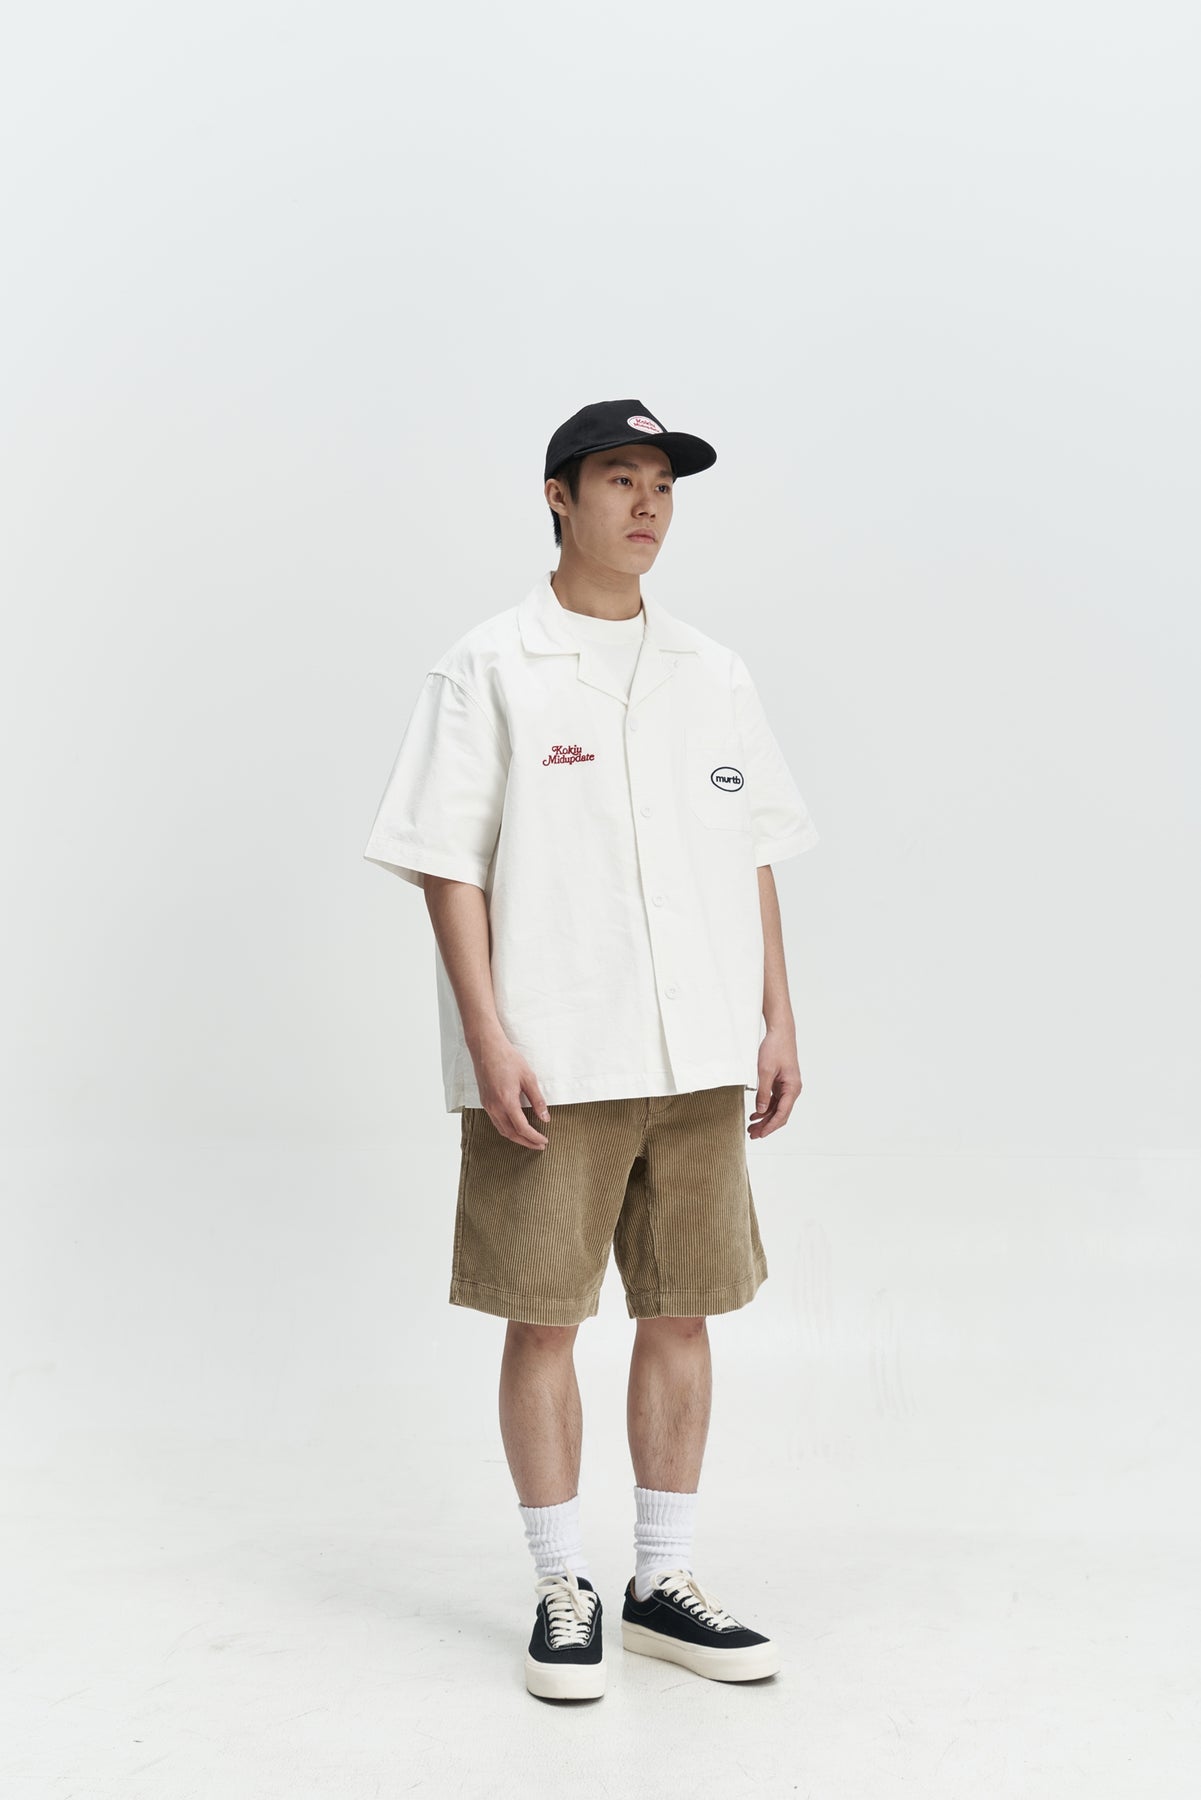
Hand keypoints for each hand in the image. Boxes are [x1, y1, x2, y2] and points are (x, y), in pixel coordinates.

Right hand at [470, 1022, 550, 1149]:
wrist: (487, 1048)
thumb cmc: (508, 1059)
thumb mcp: (528, 1078)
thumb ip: (537, 1099)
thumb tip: (545, 1117)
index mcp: (507, 1102)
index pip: (522, 1128)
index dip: (534, 1137)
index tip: (544, 1141)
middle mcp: (495, 1107)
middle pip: (511, 1134)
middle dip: (526, 1142)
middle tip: (539, 1145)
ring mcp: (488, 1105)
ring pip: (502, 1130)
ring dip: (516, 1137)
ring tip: (529, 1139)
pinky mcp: (485, 1101)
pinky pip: (496, 1122)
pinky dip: (507, 1128)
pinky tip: (516, 1126)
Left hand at [748, 1024, 801, 1138]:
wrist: (780, 1033)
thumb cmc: (775, 1048)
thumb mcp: (765, 1071)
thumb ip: (762, 1093)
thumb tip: (760, 1111)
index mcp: (792, 1088)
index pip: (782, 1114)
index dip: (770, 1126)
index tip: (760, 1134)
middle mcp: (792, 1090)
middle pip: (780, 1114)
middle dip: (767, 1126)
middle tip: (753, 1134)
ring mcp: (787, 1087)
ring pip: (777, 1109)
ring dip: (765, 1118)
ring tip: (751, 1127)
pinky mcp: (781, 1083)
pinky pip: (774, 1100)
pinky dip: (765, 1108)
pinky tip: (755, 1114)